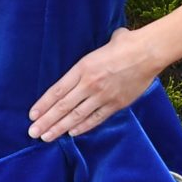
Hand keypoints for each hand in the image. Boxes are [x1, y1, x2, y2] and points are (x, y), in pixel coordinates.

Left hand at [29, 27, 158, 141]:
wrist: (149, 52)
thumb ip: (91, 55)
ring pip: (76, 116)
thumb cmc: (125, 44)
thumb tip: (87, 53)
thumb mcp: (98, 46)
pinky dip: (83, 127)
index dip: (43, 105)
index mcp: (82, 68)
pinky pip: (96, 118)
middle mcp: (89, 84)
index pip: (57, 91)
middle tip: (33, 133)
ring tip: (46, 137)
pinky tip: (71, 133)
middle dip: (46, 121)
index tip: (32, 115)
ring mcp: (102, 96)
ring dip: (60, 128)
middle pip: (62, 106)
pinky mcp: (116, 104)